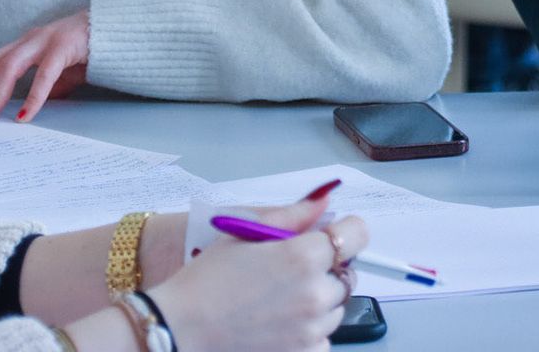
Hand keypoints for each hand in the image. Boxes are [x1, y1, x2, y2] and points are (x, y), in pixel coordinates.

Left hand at [0, 10, 91, 122]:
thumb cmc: (88, 48)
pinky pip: (44, 75)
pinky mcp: (64, 47)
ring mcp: (46, 40)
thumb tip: (32, 108)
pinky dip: (33, 97)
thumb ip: (46, 86)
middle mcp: (30, 39)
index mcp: (26, 44)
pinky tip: (26, 115)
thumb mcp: (61, 72)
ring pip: (11, 64)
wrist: (117, 29)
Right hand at [152, 194, 366, 351]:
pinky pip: (324, 338)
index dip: (344, 231)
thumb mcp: (244, 234)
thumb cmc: (207, 280)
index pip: (357, 234)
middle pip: (347, 272)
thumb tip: (324, 200)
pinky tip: (279, 323)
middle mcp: (316, 294)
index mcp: (304, 256)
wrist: (181, 329)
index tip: (328, 237)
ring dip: (319, 300)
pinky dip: (309, 331)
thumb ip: (292, 216)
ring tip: (278, 299)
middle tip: (290, 271)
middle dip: (327, 268)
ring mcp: (313, 329)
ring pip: (336, 307)